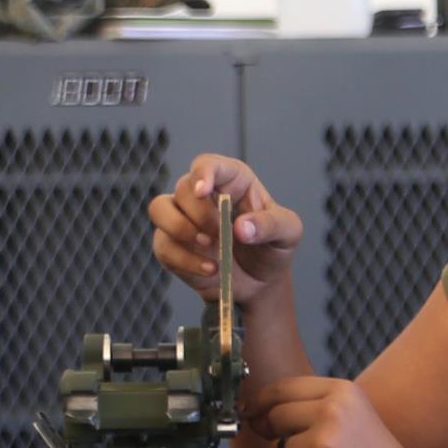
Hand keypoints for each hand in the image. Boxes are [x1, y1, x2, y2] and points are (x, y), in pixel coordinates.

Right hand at [147, 153, 300, 302]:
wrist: (261, 283)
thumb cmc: (273, 247)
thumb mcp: (288, 233)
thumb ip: (271, 225)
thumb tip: (241, 228)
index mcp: (232, 180)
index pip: (208, 164)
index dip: (202, 173)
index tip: (203, 191)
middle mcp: (203, 195)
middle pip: (183, 188)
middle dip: (200, 215)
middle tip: (220, 236)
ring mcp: (183, 219)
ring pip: (159, 209)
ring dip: (180, 229)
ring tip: (209, 247)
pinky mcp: (171, 245)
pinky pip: (162, 245)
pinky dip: (184, 260)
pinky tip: (211, 270)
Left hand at [247, 376, 435, 447]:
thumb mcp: (356, 417)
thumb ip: (312, 408)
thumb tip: (256, 414)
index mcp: (342, 393)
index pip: (284, 388)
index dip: (263, 403)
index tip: (253, 413)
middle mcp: (332, 413)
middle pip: (275, 419)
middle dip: (282, 440)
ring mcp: (324, 446)